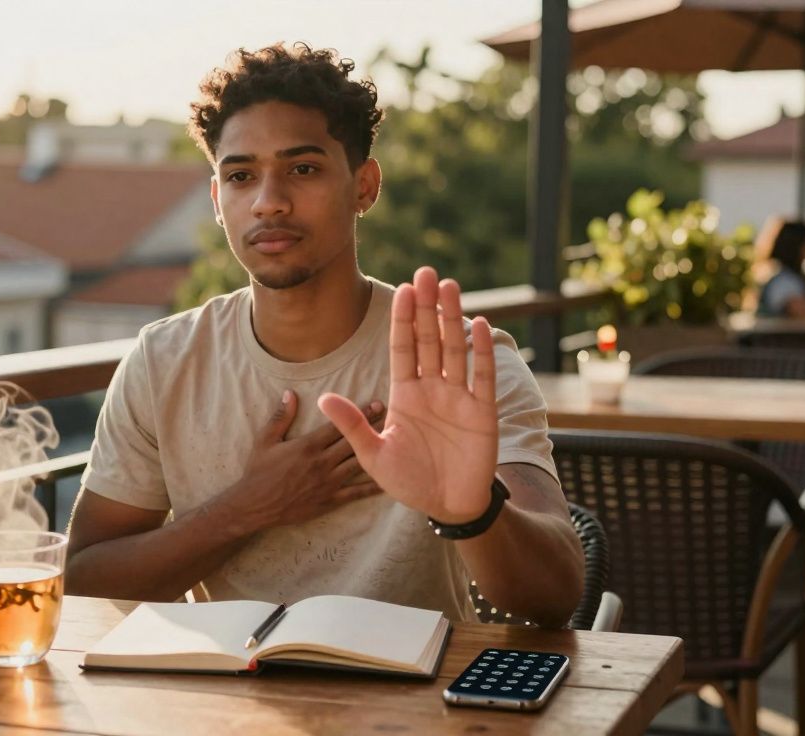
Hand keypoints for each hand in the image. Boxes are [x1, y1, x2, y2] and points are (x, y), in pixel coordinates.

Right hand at [216, 391, 384, 534]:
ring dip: (377, 452)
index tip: (377, 403)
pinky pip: (355, 493)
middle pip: (354, 441)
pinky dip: (372, 488)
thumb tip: (290, 393)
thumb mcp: (265, 440)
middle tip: (394, 416)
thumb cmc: (258, 472)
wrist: (254, 506)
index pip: (339, 425)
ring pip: (358, 464)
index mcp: (308, 445)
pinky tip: (387, 481)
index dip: (360, 413)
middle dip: (374, 427)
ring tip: (395, 442)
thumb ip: (281, 417)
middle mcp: (322, 463)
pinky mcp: (329, 501)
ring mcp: (328, 483)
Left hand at [318, 267, 498, 523]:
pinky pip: (481, 375)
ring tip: (450, 286)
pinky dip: (481, 351)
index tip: (402, 290)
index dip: (403, 319)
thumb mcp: (373, 454)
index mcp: (404, 393)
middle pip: (429, 339)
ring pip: (454, 349)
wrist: (446, 505)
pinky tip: (478, 325)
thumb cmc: (409, 480)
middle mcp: (432, 388)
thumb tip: (323, 397)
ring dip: (453, 318)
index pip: (403, 347)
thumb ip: (352, 424)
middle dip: (427, 307)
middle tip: (427, 272)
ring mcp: (458, 397)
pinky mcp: (482, 411)